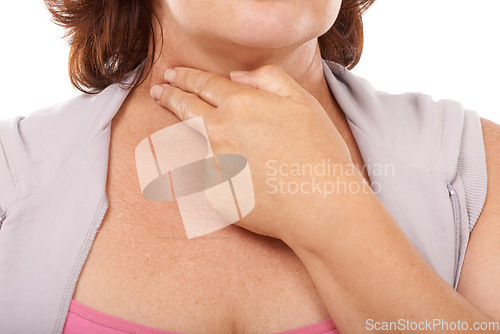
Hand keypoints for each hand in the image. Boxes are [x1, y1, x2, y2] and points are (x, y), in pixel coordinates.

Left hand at [150, 64, 366, 240]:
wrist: (320, 205)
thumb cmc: (318, 153)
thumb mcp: (302, 101)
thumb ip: (268, 79)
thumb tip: (236, 77)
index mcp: (240, 104)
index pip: (203, 84)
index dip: (185, 77)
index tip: (171, 75)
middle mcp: (219, 131)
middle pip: (185, 108)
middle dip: (170, 96)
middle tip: (159, 91)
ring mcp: (213, 164)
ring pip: (193, 143)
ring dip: (187, 134)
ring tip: (191, 135)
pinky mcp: (213, 193)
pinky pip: (207, 178)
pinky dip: (213, 173)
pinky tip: (235, 177)